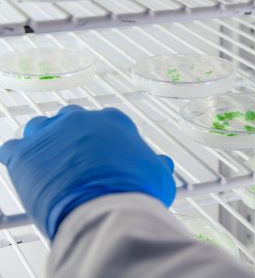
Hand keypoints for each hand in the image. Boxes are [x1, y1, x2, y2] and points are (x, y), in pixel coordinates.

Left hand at [0, 105, 175, 239]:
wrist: (107, 209)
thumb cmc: (136, 191)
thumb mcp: (158, 176)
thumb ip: (158, 166)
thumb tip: (163, 164)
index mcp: (114, 121)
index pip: (106, 124)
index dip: (106, 142)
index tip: (106, 155)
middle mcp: (81, 120)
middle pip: (73, 120)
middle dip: (74, 136)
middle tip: (79, 159)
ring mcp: (51, 133)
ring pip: (42, 128)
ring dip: (45, 141)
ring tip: (51, 161)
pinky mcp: (25, 154)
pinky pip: (13, 149)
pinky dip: (18, 158)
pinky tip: (25, 168)